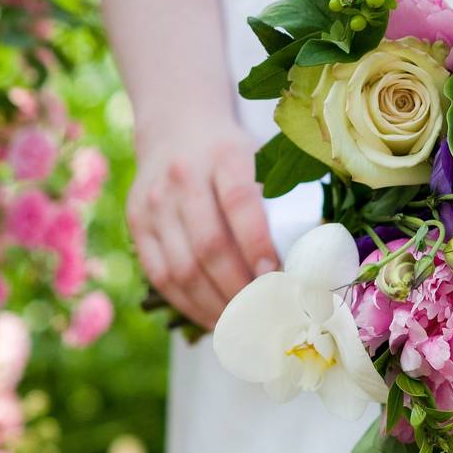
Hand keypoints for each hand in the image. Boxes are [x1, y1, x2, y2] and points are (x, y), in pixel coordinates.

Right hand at [127, 114, 277, 328]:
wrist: (178, 125)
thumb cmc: (234, 153)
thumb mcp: (261, 158)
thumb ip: (282, 200)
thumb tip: (316, 261)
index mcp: (225, 155)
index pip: (240, 201)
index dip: (257, 242)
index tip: (278, 275)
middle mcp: (184, 177)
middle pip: (209, 244)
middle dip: (241, 288)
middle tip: (269, 315)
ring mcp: (154, 202)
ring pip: (182, 268)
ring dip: (216, 305)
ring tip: (246, 327)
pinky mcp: (136, 223)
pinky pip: (161, 275)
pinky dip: (189, 305)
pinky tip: (215, 320)